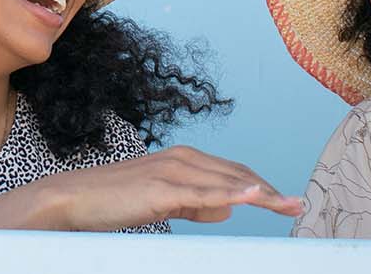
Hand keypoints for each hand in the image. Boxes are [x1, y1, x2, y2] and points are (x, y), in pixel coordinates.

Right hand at [31, 145, 302, 230]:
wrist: (73, 198)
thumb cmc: (113, 201)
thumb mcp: (162, 201)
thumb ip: (194, 205)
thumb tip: (228, 211)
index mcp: (183, 160)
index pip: (233, 173)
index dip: (261, 187)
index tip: (286, 201)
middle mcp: (182, 159)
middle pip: (237, 176)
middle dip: (269, 192)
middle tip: (297, 206)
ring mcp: (173, 172)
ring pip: (226, 183)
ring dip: (259, 194)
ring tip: (286, 205)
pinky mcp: (161, 190)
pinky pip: (202, 194)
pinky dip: (230, 195)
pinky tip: (251, 198)